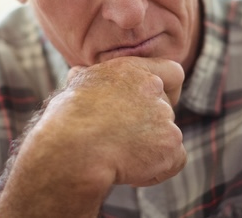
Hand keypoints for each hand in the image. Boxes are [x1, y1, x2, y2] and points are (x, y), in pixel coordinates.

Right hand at [43, 56, 186, 187]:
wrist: (74, 147)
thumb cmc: (67, 119)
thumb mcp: (75, 87)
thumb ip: (88, 79)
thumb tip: (78, 74)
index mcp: (133, 70)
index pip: (173, 72)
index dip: (168, 89)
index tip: (152, 105)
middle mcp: (154, 89)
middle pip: (167, 110)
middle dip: (150, 126)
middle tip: (122, 140)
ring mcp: (165, 117)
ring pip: (169, 137)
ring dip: (150, 149)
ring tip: (119, 156)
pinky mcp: (170, 144)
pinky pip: (174, 161)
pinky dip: (157, 170)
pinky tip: (131, 170)